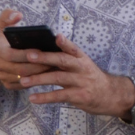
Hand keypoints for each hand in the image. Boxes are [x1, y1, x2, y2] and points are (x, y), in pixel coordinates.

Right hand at [0, 10, 55, 89]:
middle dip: (39, 66)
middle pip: (22, 70)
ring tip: (56, 67)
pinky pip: (25, 85)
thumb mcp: (1, 25)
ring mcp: (3, 77)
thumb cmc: (2, 39)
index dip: (27, 54)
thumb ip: (7, 17)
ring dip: (41, 74)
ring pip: (26, 79)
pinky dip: (38, 81)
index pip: (12, 55)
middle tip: (56, 61)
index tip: (41, 50)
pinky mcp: (9, 85)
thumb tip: (18, 14)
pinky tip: (50, 74)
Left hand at [18, 35, 134, 118]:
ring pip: (58, 78)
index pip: (73, 48)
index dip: (65, 42)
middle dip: (45, 57)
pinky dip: (45, 97)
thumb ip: (64, 60)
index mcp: (82, 58)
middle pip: (63, 60)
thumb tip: (39, 53)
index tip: (56, 36)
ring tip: (23, 81)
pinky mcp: (80, 96)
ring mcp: (82, 82)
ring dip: (39, 79)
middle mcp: (82, 68)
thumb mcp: (82, 66)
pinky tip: (33, 98)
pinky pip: (59, 96)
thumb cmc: (90, 78)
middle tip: (28, 55)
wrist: (110, 95)